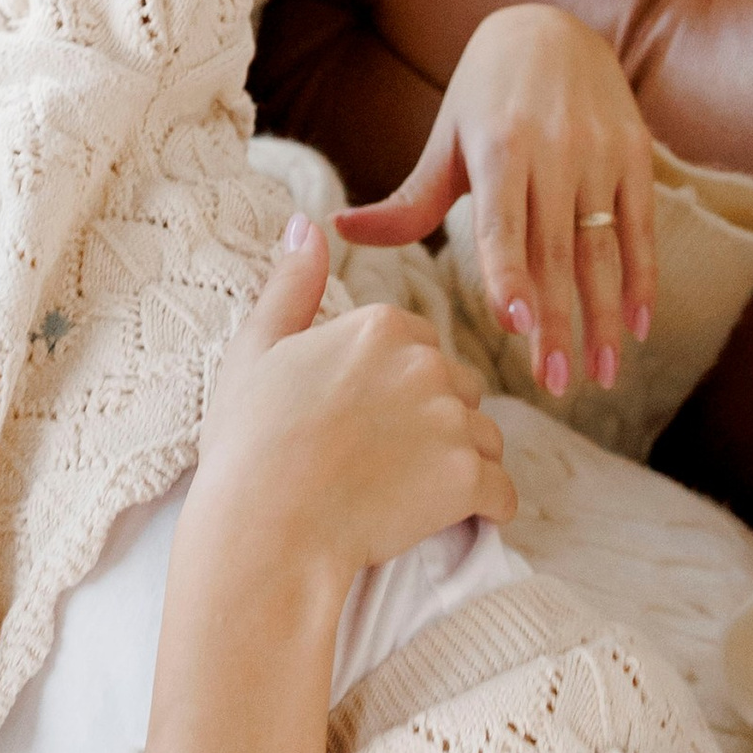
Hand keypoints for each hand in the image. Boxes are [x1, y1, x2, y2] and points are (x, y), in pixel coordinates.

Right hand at [192, 215, 515, 591]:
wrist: (264, 529)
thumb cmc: (250, 443)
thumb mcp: (256, 348)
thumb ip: (291, 283)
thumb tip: (307, 223)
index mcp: (381, 325)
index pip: (421, 349)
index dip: (394, 390)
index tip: (358, 424)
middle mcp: (426, 362)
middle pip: (460, 392)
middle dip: (435, 425)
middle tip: (381, 464)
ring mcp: (451, 420)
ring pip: (485, 441)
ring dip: (460, 466)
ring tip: (406, 496)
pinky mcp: (467, 478)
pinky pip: (502, 495)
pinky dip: (484, 509)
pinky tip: (447, 520)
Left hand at [337, 3, 656, 397]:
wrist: (552, 27)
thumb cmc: (483, 98)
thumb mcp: (446, 142)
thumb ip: (407, 202)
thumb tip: (338, 231)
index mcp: (499, 148)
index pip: (502, 222)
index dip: (509, 271)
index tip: (513, 324)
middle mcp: (554, 149)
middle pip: (554, 251)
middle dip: (557, 323)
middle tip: (556, 386)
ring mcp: (599, 153)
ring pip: (602, 248)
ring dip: (604, 317)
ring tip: (602, 375)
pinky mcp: (635, 154)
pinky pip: (641, 227)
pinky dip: (642, 280)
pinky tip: (637, 328)